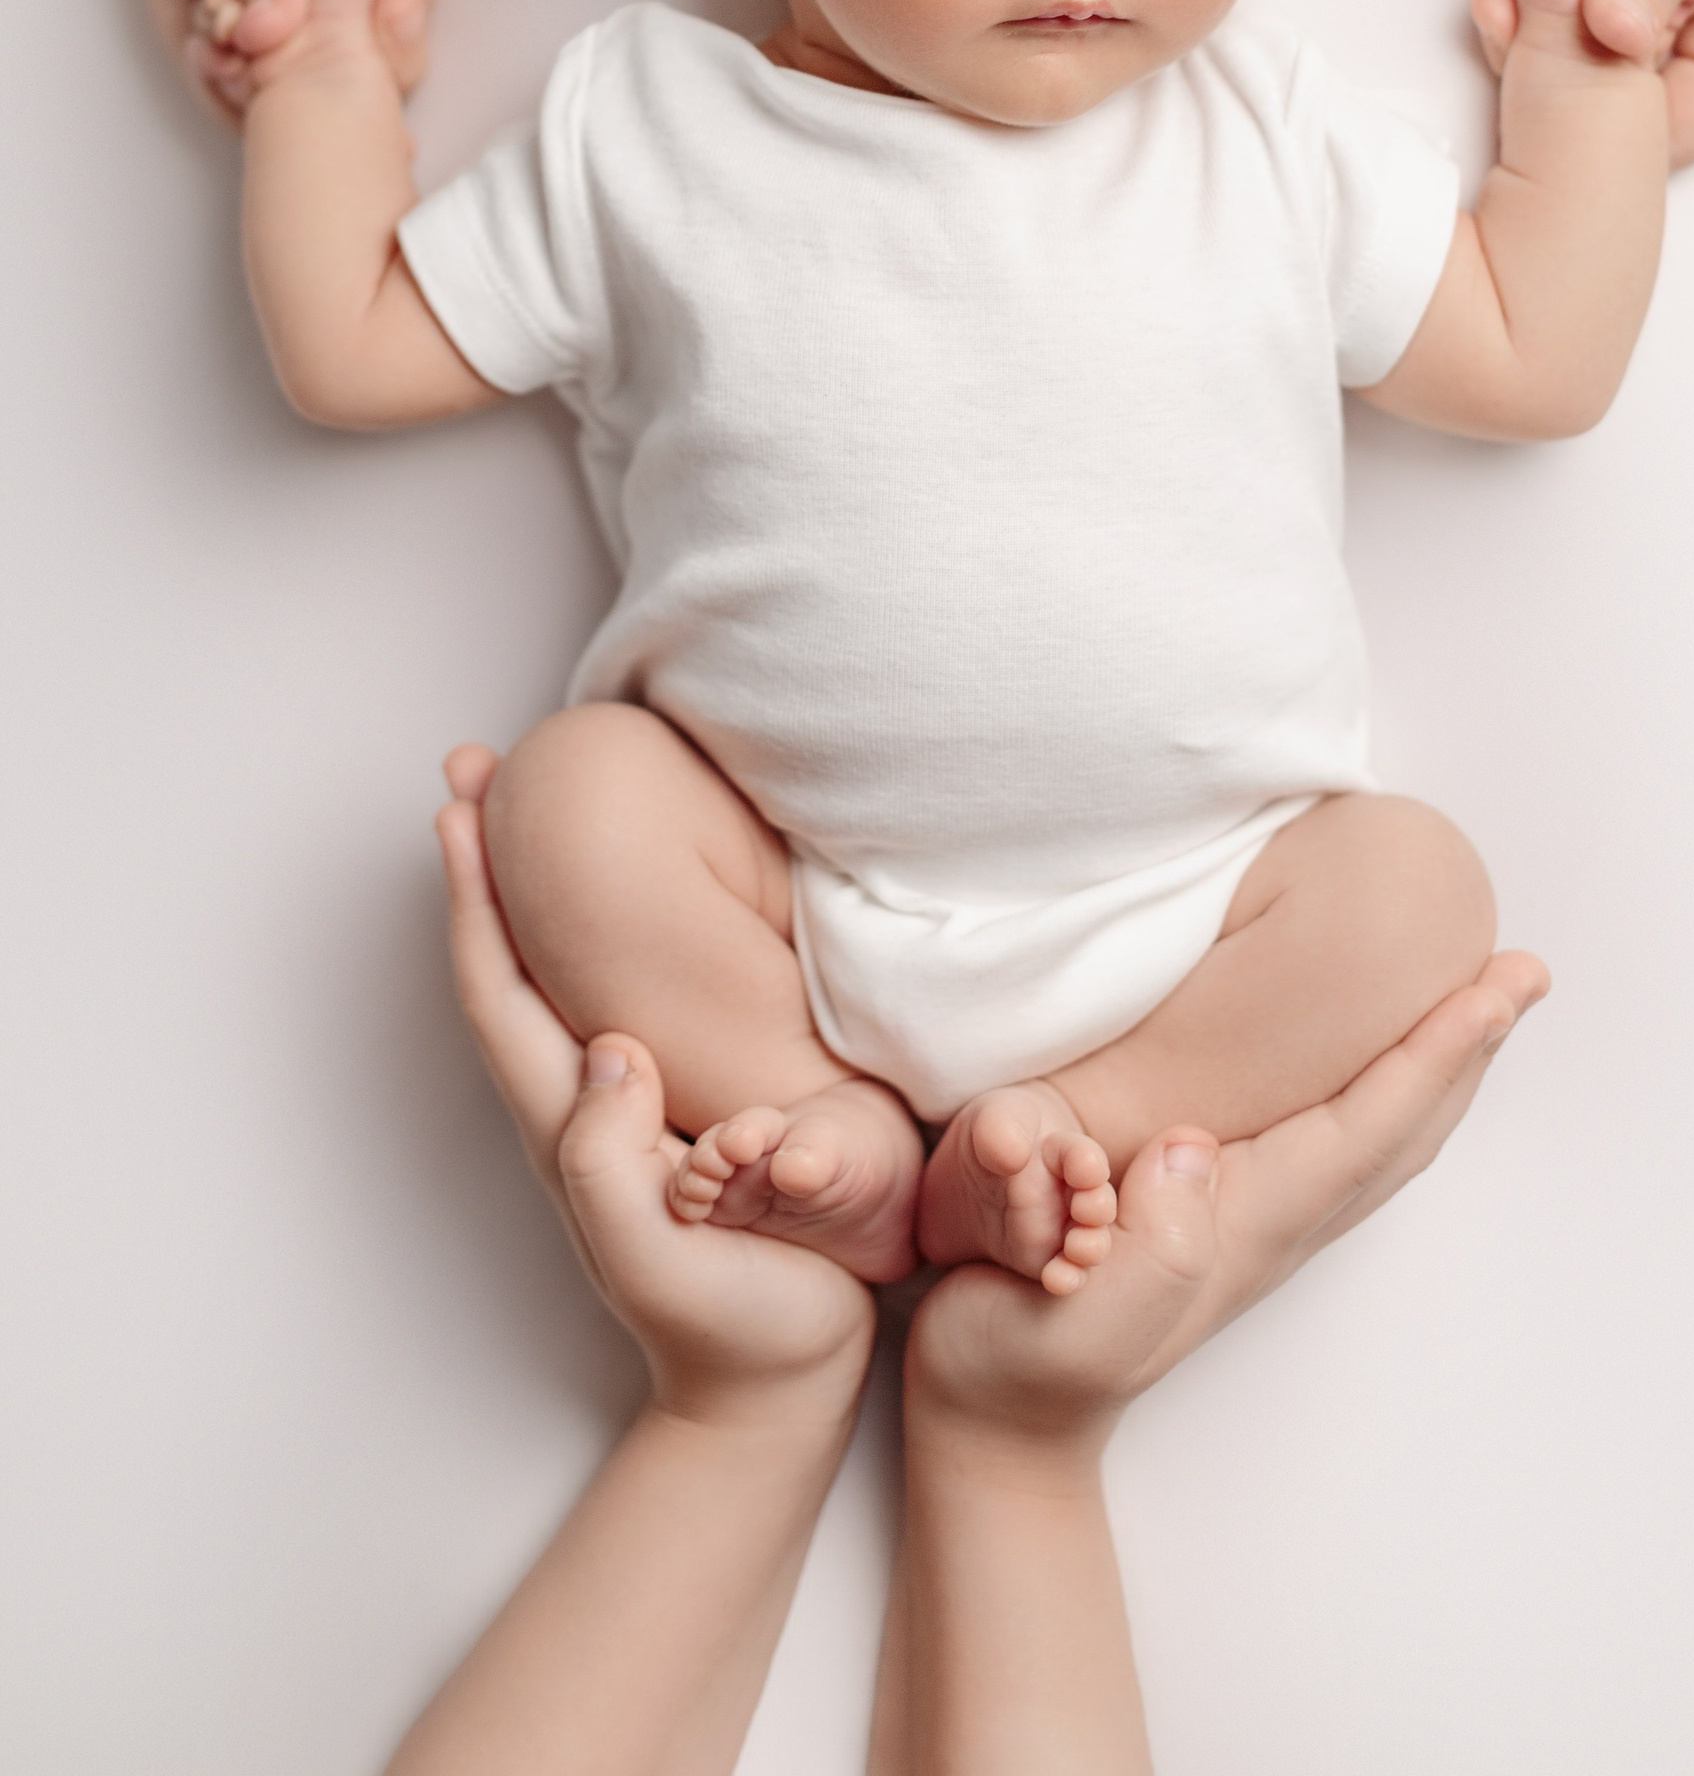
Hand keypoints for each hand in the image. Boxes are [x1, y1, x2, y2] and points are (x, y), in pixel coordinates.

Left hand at [436, 767, 874, 1425]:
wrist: (773, 1385)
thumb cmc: (725, 1324)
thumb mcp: (658, 1254)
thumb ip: (612, 1164)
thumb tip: (608, 1048)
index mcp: (570, 1122)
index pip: (501, 989)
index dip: (474, 895)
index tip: (461, 804)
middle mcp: (581, 1099)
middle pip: (511, 960)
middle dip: (485, 862)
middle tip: (476, 766)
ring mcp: (623, 1106)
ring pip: (558, 971)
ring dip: (532, 886)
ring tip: (525, 807)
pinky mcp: (673, 1110)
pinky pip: (615, 993)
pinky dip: (597, 928)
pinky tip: (624, 899)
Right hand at [909, 951, 1549, 1441]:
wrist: (999, 1417)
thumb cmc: (1024, 1360)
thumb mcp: (1072, 1315)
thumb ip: (1147, 1249)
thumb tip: (1187, 1153)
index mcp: (1246, 1225)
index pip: (1367, 1128)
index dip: (1435, 1056)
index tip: (1495, 991)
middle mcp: (1270, 1219)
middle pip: (1400, 1128)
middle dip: (1466, 1049)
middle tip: (1527, 973)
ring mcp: (1253, 1221)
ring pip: (1379, 1134)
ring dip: (1437, 1067)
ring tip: (1482, 1002)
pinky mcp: (1220, 1214)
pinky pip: (1337, 1140)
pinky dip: (1385, 1092)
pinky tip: (1382, 1070)